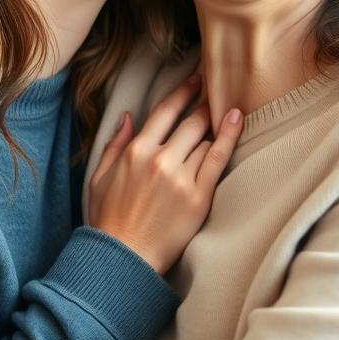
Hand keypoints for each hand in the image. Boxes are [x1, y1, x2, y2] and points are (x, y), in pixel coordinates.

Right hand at [89, 73, 242, 273]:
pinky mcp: (198, 197)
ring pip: (205, 139)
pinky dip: (229, 137)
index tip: (196, 80)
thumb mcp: (100, 177)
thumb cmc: (108, 220)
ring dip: (217, 122)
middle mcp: (160, 159)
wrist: (122, 259)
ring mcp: (180, 178)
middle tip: (217, 92)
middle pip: (190, 122)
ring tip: (228, 109)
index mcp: (136, 151)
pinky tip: (237, 120)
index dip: (183, 92)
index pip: (165, 111)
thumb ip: (115, 144)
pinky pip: (217, 159)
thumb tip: (129, 116)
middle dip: (205, 104)